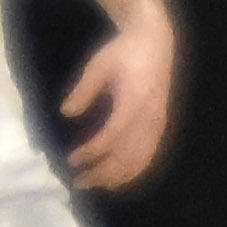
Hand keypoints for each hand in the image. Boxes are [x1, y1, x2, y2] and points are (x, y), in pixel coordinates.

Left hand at [63, 0, 176, 188]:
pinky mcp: (161, 124)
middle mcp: (151, 115)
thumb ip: (83, 90)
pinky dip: (134, 170)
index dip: (93, 152)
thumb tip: (66, 113)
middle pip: (129, 154)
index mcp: (135, 100)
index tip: (72, 160)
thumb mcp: (98, 64)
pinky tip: (117, 181)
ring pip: (141, 159)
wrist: (156, 41)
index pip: (113, 135)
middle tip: (79, 182)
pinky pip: (150, 154)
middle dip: (104, 172)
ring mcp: (158, 121)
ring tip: (94, 184)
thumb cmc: (123, 51)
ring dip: (117, 176)